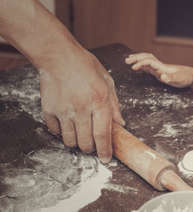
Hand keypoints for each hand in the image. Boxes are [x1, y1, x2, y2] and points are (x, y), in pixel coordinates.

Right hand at [40, 48, 124, 162]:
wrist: (59, 56)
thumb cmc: (85, 66)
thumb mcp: (107, 82)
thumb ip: (114, 104)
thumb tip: (120, 123)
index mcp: (100, 101)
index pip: (103, 134)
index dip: (105, 150)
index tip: (105, 158)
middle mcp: (82, 109)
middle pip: (86, 143)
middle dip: (91, 148)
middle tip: (92, 144)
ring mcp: (64, 111)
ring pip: (70, 141)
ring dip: (76, 142)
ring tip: (80, 133)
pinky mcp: (49, 110)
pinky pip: (55, 131)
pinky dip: (61, 132)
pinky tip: (67, 124)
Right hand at [125, 53, 192, 87]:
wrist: (191, 76)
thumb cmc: (186, 78)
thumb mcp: (180, 80)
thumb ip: (171, 78)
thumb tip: (163, 77)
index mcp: (162, 67)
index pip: (149, 62)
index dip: (141, 63)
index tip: (133, 67)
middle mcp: (160, 66)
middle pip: (147, 58)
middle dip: (137, 58)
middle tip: (127, 60)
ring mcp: (159, 68)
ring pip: (147, 60)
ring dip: (138, 58)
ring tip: (128, 60)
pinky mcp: (160, 72)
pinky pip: (148, 65)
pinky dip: (141, 64)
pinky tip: (137, 66)